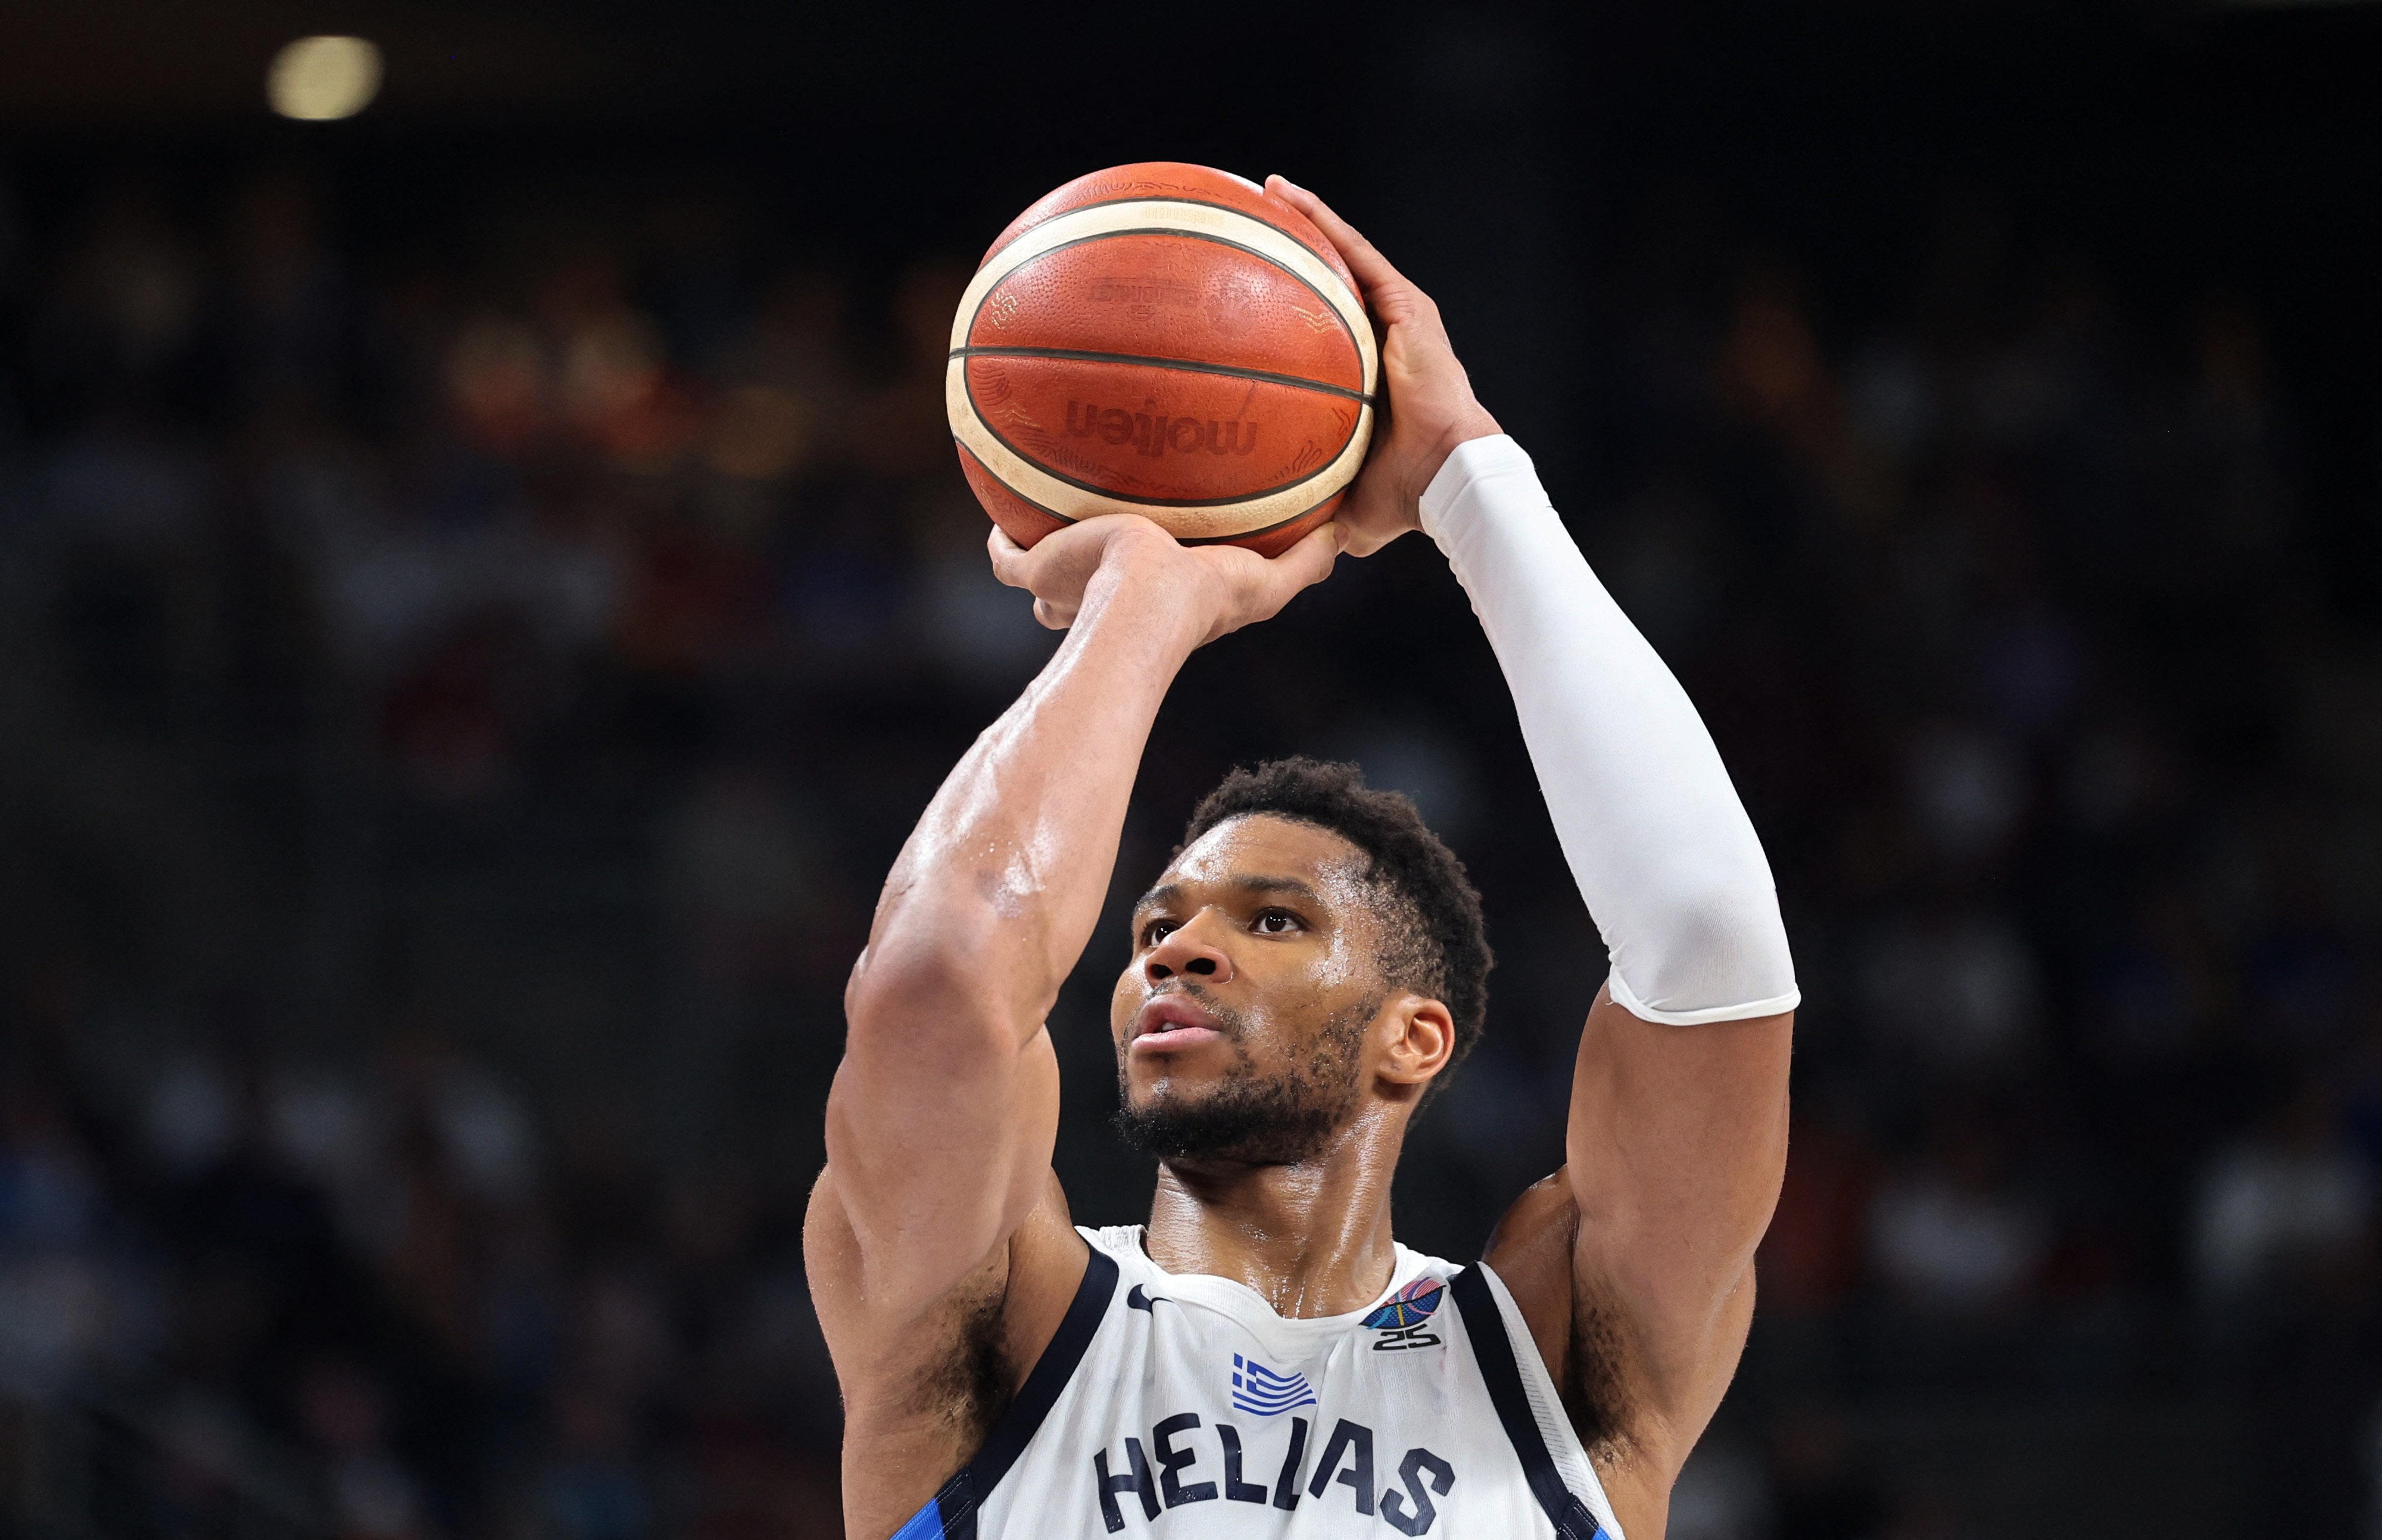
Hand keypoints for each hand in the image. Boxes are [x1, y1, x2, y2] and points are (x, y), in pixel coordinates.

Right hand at [988, 514, 1343, 647]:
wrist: (1146, 602)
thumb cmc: (1203, 600)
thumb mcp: (1266, 581)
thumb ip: (1304, 563)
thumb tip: (1344, 538)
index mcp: (1149, 602)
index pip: (1144, 594)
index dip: (1146, 576)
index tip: (1150, 552)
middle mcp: (1103, 604)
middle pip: (1085, 597)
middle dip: (1083, 574)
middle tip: (1092, 535)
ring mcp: (1062, 590)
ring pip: (1041, 581)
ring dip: (1042, 559)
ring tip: (1042, 518)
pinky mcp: (1035, 573)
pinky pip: (1006, 558)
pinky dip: (1002, 542)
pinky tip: (1001, 514)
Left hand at [1266, 175, 1502, 556]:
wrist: (1449, 481)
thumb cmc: (1404, 499)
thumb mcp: (1344, 505)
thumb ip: (1312, 512)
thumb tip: (1275, 546)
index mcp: (1373, 376)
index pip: (1329, 330)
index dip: (1295, 307)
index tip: (1252, 291)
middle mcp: (1387, 339)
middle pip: (1335, 281)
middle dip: (1297, 250)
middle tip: (1251, 223)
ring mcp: (1400, 319)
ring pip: (1347, 255)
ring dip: (1308, 220)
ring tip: (1266, 191)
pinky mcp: (1409, 307)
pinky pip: (1358, 254)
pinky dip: (1325, 224)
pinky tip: (1290, 198)